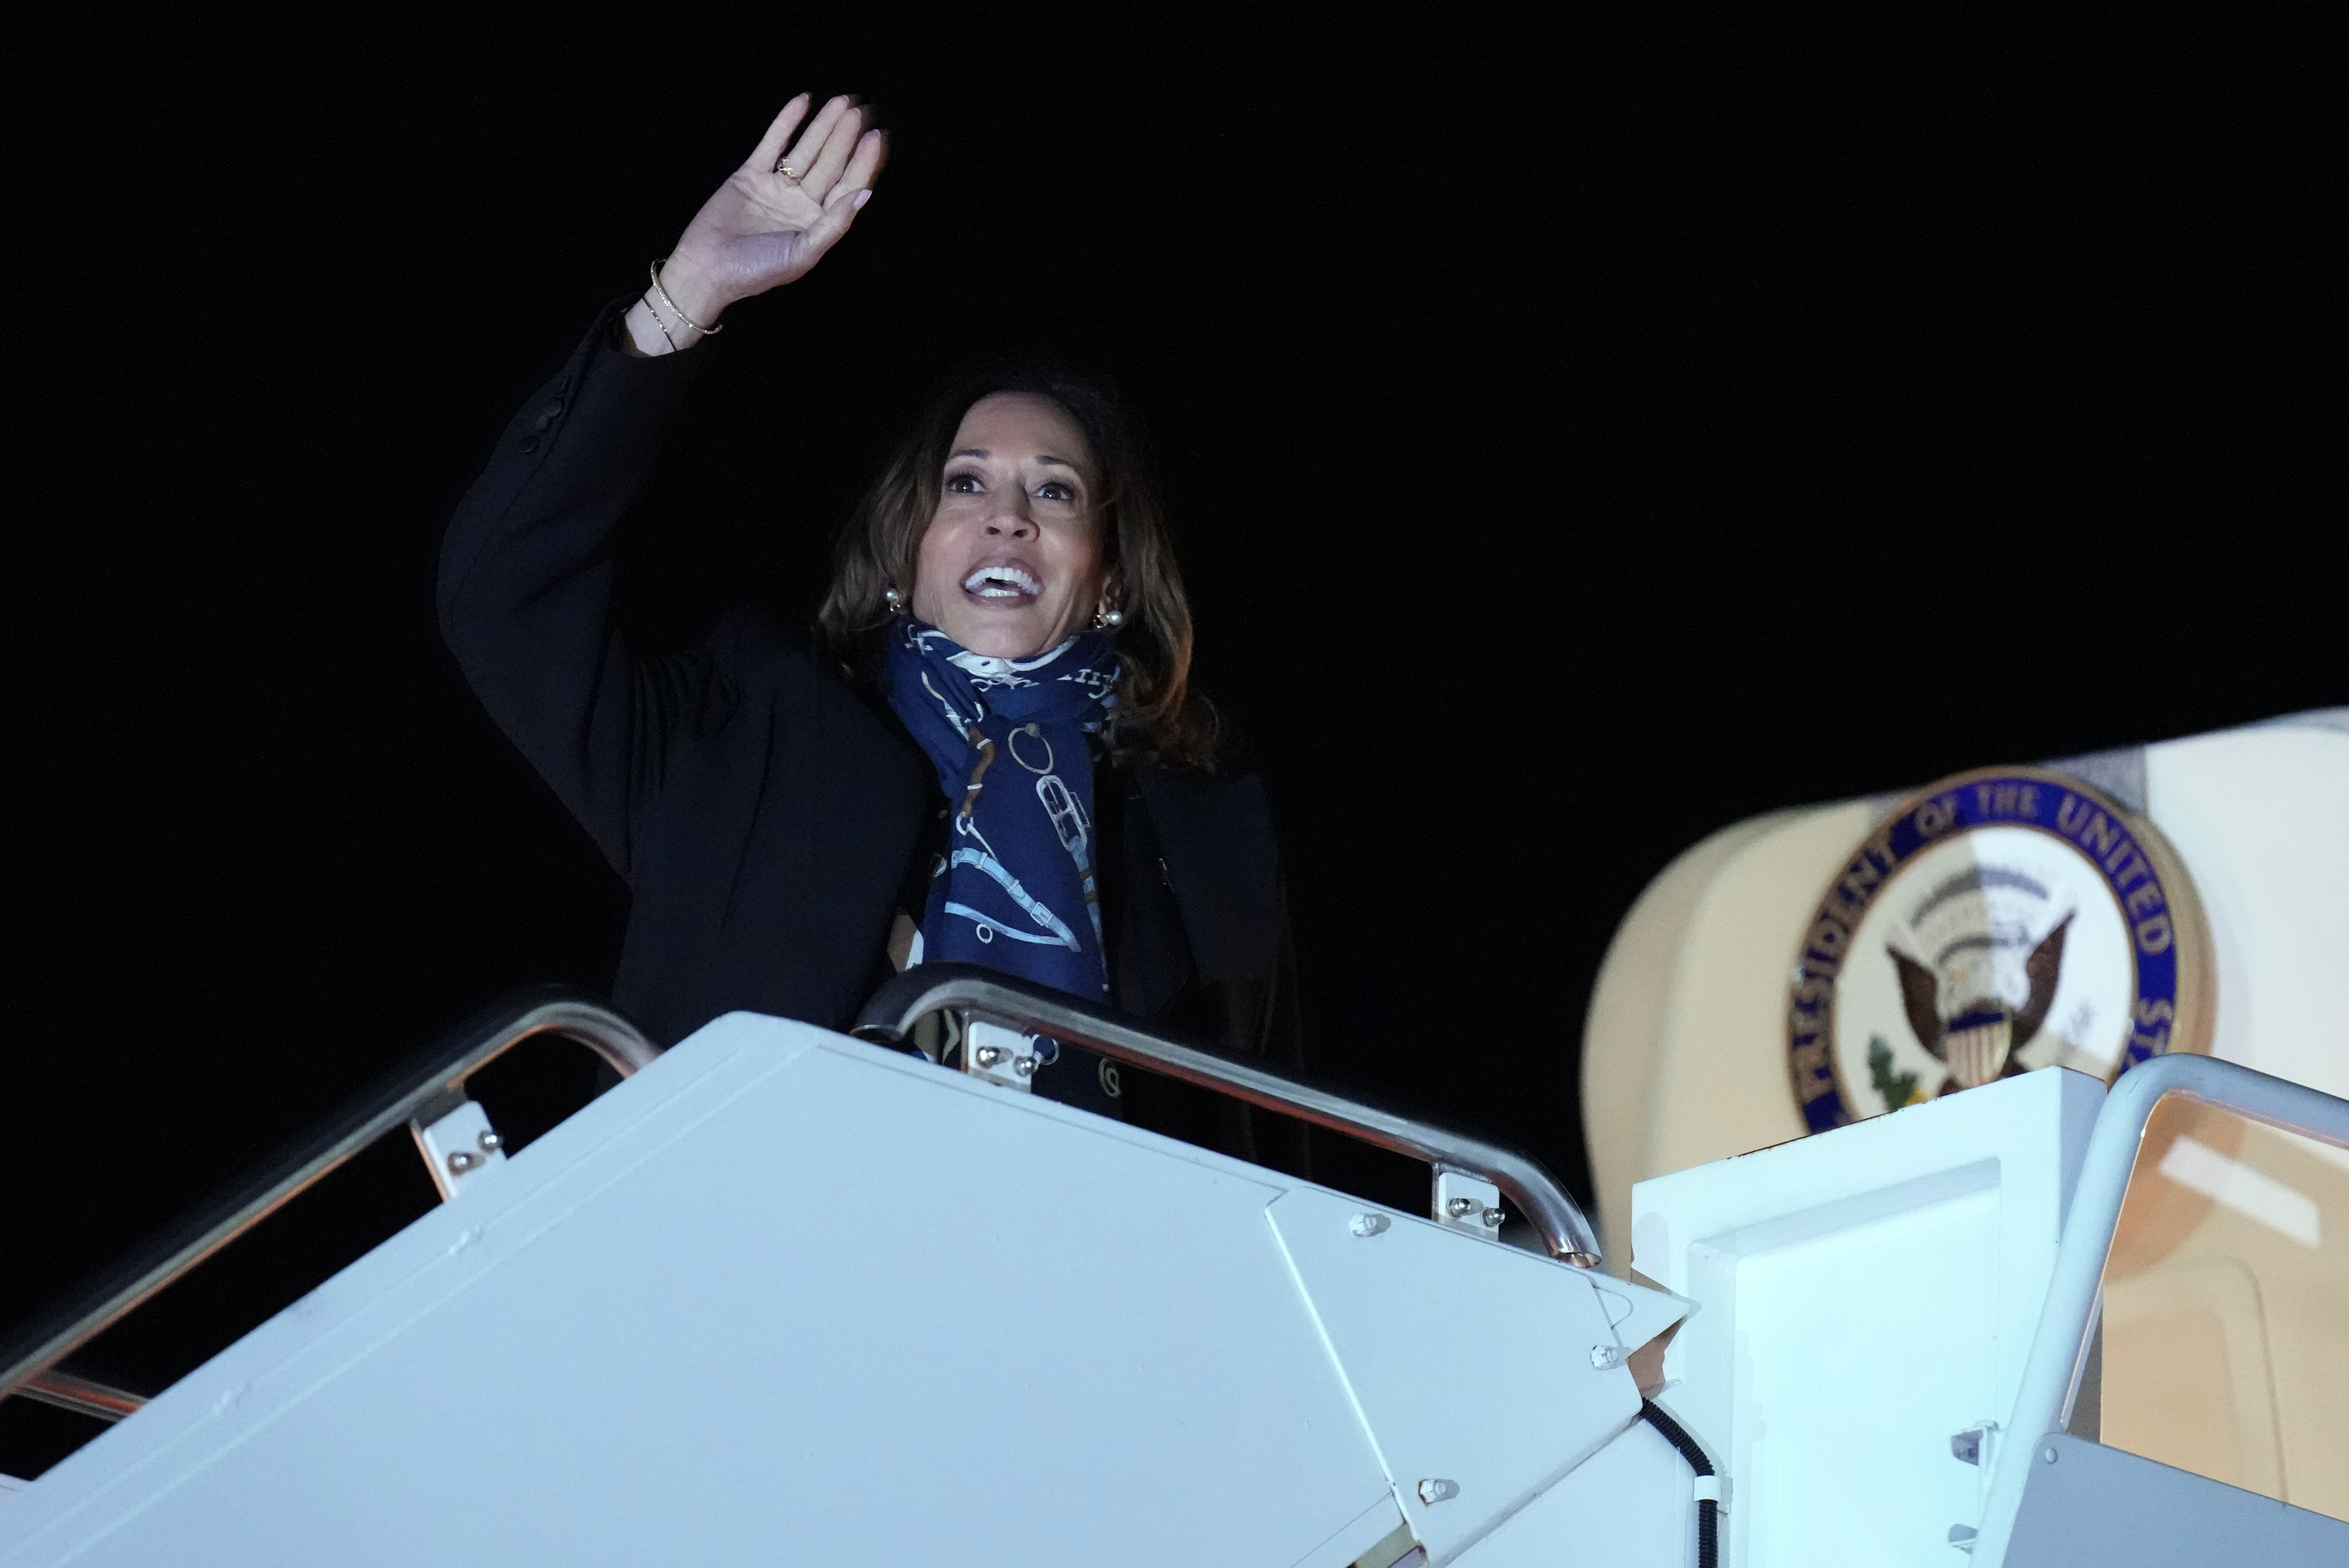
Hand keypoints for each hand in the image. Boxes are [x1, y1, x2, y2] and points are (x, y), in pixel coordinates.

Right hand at [630, 95, 885, 348]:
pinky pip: (772, 143)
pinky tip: (803, 101)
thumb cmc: (756, 271)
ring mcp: (776, 187)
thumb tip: (865, 195)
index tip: (876, 136)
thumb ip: (834, 225)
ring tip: (841, 102)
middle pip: (830, 163)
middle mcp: (801, 204)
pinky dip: (786, 122)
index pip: (847, 186)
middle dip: (845, 137)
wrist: (706, 269)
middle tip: (860, 110)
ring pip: (805, 150)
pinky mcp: (750, 175)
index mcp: (818, 223)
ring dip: (823, 126)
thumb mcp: (802, 254)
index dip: (863, 162)